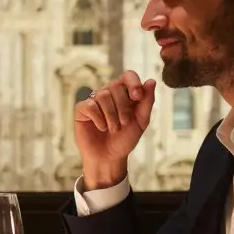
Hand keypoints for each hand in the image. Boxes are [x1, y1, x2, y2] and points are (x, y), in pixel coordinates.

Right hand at [74, 70, 155, 187]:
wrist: (109, 157)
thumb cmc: (125, 139)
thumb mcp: (141, 121)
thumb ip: (147, 102)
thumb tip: (151, 81)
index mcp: (124, 93)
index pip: (128, 76)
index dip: (133, 83)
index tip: (137, 97)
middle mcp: (108, 93)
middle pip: (116, 86)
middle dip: (123, 107)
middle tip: (124, 123)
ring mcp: (94, 100)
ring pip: (103, 95)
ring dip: (111, 115)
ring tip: (113, 129)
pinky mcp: (82, 109)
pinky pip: (90, 106)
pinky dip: (99, 119)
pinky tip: (101, 128)